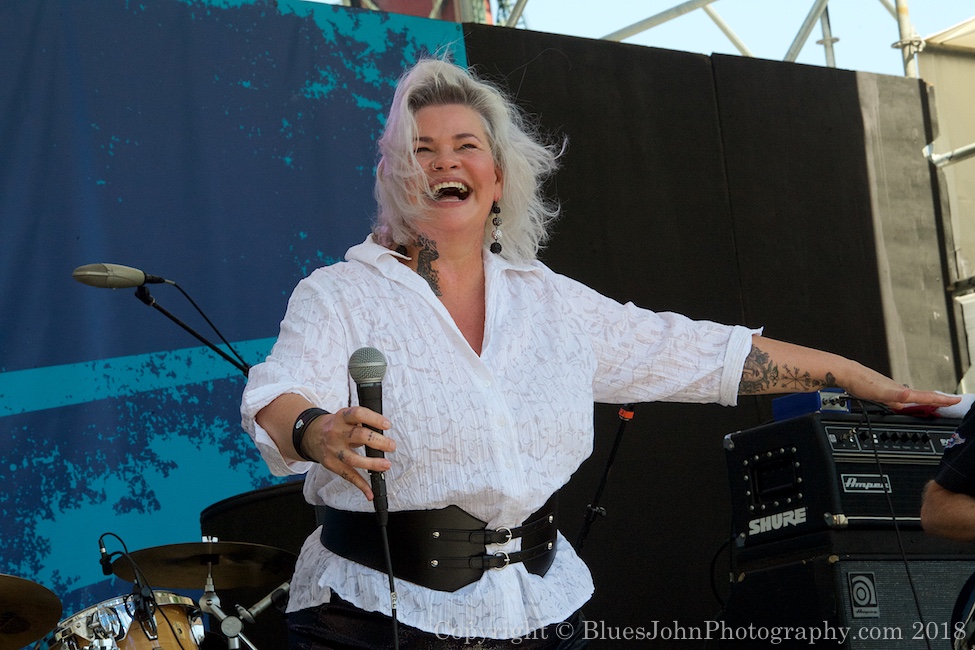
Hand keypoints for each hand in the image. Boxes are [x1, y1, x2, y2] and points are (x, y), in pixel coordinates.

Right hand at [305, 406, 394, 500]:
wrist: (311, 435)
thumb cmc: (335, 426)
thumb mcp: (345, 417)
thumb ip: (361, 423)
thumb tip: (382, 435)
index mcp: (341, 418)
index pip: (357, 414)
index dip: (373, 419)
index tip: (387, 425)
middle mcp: (336, 433)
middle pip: (358, 436)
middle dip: (378, 442)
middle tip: (391, 446)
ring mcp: (333, 450)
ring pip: (353, 459)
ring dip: (372, 464)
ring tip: (386, 465)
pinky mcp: (331, 464)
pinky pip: (348, 476)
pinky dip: (360, 485)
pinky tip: (370, 492)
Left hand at [846, 366, 960, 410]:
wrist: (845, 373)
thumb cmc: (860, 381)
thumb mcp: (879, 392)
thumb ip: (894, 395)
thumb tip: (908, 395)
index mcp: (900, 391)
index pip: (925, 396)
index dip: (941, 400)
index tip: (956, 400)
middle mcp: (897, 389)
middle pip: (921, 396)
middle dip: (937, 400)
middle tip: (951, 401)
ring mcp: (889, 389)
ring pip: (910, 397)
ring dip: (923, 400)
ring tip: (933, 402)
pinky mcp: (880, 390)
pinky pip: (898, 397)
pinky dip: (905, 400)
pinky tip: (901, 403)